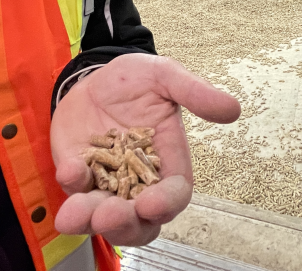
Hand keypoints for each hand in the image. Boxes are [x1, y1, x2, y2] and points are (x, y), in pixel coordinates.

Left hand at [50, 54, 239, 245]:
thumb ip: (195, 93)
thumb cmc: (136, 80)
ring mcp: (105, 182)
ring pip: (101, 216)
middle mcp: (137, 182)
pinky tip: (69, 170)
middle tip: (109, 216)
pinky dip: (71, 184)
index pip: (174, 195)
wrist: (94, 75)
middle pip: (138, 221)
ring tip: (74, 216)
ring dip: (89, 220)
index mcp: (167, 163)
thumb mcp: (165, 77)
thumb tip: (232, 109)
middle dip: (123, 225)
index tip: (150, 205)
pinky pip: (74, 189)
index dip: (165, 204)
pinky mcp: (77, 174)